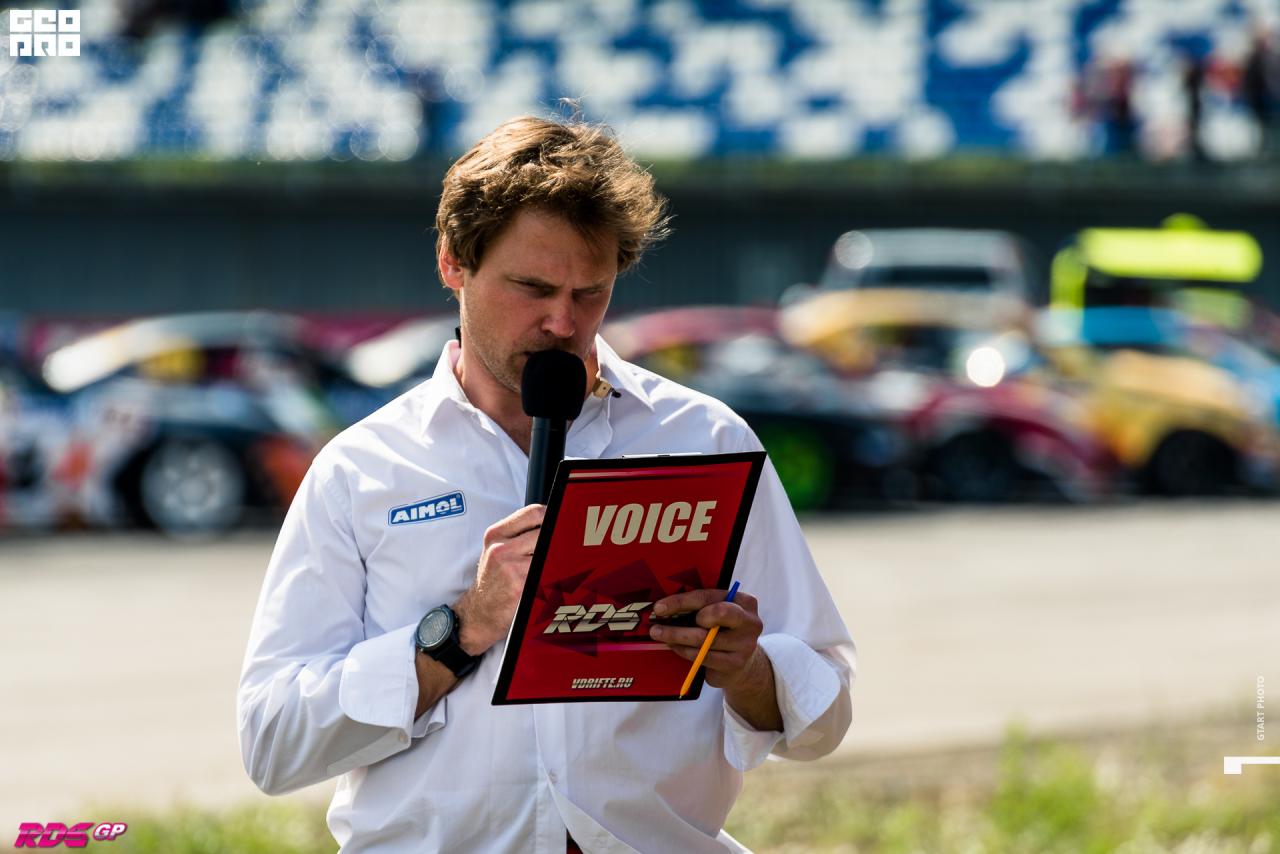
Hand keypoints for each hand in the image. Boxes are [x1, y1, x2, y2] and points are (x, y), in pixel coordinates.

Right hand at [454, 504, 544, 654]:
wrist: (479, 613)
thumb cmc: (494, 581)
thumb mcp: (497, 550)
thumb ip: (520, 534)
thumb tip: (555, 522)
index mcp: (495, 534)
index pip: (532, 512)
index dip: (550, 516)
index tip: (558, 523)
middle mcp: (500, 549)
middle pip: (545, 532)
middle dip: (554, 542)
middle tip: (558, 551)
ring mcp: (510, 567)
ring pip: (549, 553)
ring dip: (553, 561)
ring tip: (547, 570)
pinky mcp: (521, 586)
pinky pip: (547, 574)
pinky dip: (551, 577)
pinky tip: (545, 583)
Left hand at [647, 588, 764, 691]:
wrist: (743, 664)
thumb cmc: (724, 631)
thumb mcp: (719, 612)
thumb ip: (701, 606)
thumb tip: (665, 606)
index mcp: (744, 602)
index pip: (708, 597)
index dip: (681, 601)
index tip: (659, 608)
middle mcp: (749, 621)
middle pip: (714, 616)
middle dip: (683, 619)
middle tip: (659, 626)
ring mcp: (745, 644)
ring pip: (703, 639)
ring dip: (676, 637)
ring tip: (660, 635)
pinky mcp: (735, 663)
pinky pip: (702, 656)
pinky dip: (684, 651)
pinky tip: (675, 646)